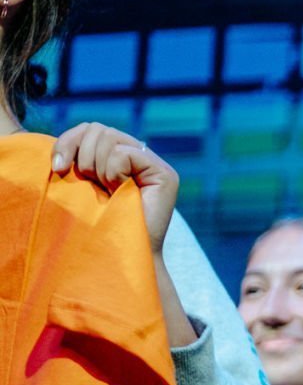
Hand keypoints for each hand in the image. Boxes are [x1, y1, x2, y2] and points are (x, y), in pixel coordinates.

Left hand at [52, 123, 178, 251]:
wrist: (117, 255)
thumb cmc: (95, 225)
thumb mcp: (79, 183)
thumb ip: (79, 156)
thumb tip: (72, 139)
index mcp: (120, 156)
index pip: (89, 129)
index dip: (68, 142)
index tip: (56, 168)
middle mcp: (140, 157)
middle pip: (98, 129)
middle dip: (82, 156)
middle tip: (88, 183)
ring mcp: (155, 165)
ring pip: (109, 137)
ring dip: (97, 167)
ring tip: (106, 191)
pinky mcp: (165, 174)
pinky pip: (124, 153)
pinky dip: (113, 172)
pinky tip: (120, 191)